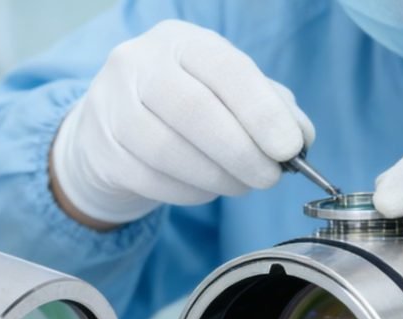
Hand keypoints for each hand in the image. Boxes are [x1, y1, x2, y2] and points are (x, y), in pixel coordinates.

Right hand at [50, 20, 314, 227]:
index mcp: (180, 41)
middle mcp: (138, 63)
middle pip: (195, 111)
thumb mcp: (227, 91)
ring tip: (240, 185)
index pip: (227, 70)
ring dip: (217, 178)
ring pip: (170, 151)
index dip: (262, 112)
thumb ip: (271, 107)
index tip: (289, 148)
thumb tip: (301, 138)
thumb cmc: (184, 104)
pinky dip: (189, 192)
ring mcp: (111, 105)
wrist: (112, 124)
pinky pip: (151, 180)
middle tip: (269, 177)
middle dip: (242, 152)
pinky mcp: (101, 149)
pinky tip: (205, 189)